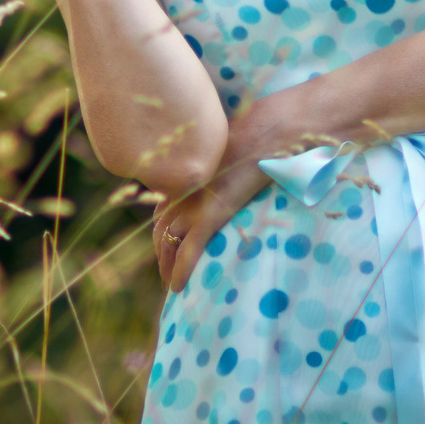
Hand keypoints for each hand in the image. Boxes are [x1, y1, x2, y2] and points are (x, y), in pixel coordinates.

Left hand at [152, 90, 321, 290]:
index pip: (161, 211)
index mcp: (183, 176)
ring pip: (168, 244)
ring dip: (167, 266)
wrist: (264, 135)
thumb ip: (216, 169)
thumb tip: (228, 176)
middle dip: (161, 253)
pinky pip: (189, 252)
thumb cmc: (254, 139)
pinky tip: (178, 288)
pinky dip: (181, 271)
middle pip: (160, 230)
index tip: (167, 245)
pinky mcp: (209, 216)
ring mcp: (192, 204)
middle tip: (167, 270)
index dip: (162, 232)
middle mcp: (180, 191)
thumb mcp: (226, 153)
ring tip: (171, 283)